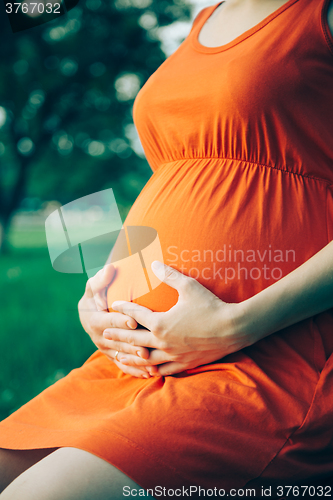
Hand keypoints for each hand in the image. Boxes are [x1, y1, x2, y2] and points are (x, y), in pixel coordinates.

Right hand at [78, 264, 151, 377]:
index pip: (106, 320)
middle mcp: (97, 336)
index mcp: (92, 318)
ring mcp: (105, 349)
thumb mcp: (95, 286)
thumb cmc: (98, 294)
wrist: (94, 311)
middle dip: (131, 344)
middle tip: (146, 347)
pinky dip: (136, 370)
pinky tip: (150, 372)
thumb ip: (101, 279)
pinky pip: (124, 365)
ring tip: (150, 361)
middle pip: (116, 342)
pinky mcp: (113, 356)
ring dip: (135, 360)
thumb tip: (110, 268)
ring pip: (121, 356)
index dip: (119, 321)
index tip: (134, 320)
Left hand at [104, 261, 253, 375]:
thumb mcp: (189, 287)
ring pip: (145, 359)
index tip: (113, 304)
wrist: (233, 329)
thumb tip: (153, 263)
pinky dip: (151, 369)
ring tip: (118, 355)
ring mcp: (173, 355)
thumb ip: (169, 275)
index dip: (123, 308)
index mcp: (161, 323)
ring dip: (130, 356)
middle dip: (118, 335)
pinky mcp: (184, 363)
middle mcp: (163, 342)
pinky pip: (163, 370)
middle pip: (133, 339)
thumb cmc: (211, 306)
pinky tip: (146, 369)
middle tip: (103, 334)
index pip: (135, 315)